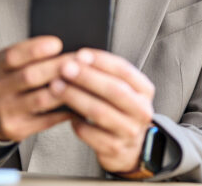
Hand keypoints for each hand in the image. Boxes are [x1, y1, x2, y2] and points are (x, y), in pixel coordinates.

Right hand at [0, 36, 73, 141]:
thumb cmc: (19, 82)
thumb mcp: (19, 64)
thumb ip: (37, 57)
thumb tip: (70, 52)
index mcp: (1, 65)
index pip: (13, 55)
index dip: (35, 49)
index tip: (57, 43)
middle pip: (29, 76)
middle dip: (57, 68)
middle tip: (79, 62)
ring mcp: (6, 110)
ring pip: (40, 99)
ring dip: (65, 90)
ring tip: (83, 83)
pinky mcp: (17, 128)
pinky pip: (46, 120)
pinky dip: (66, 112)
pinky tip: (79, 104)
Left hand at [49, 49, 155, 172]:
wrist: (129, 147)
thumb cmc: (121, 111)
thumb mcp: (124, 90)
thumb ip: (108, 75)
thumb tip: (80, 58)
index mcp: (144, 91)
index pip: (124, 71)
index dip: (101, 61)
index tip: (81, 54)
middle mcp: (141, 111)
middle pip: (113, 91)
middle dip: (86, 77)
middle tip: (65, 68)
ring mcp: (129, 131)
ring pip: (99, 112)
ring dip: (75, 97)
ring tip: (57, 87)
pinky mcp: (114, 148)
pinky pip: (90, 133)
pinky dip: (76, 122)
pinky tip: (68, 114)